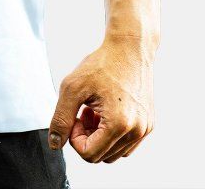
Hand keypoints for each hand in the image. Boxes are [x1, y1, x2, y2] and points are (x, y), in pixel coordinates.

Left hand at [47, 35, 154, 163]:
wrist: (129, 48)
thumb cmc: (102, 64)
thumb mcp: (73, 87)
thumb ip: (60, 118)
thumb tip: (55, 144)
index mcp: (119, 124)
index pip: (89, 154)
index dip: (74, 138)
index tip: (74, 116)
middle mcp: (136, 131)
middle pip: (101, 156)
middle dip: (86, 137)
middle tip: (83, 111)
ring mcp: (145, 129)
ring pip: (113, 152)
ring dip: (99, 136)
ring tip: (94, 110)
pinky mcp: (148, 124)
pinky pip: (126, 144)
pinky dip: (112, 133)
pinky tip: (105, 111)